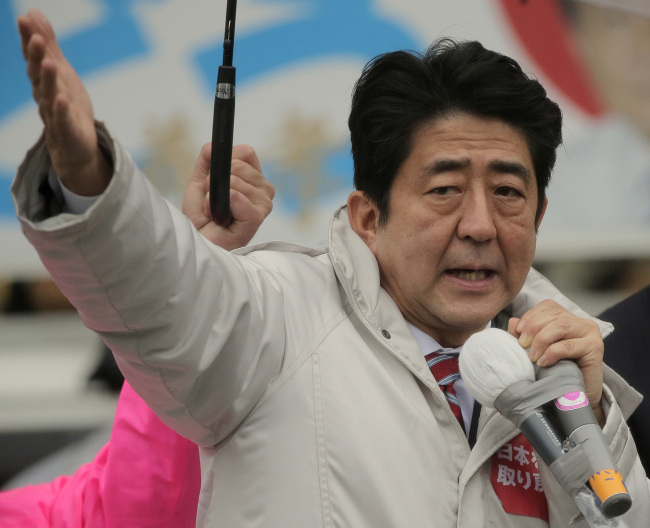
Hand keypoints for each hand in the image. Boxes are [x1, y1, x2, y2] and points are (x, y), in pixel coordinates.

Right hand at [17, 9, 110, 194]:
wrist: (74, 148)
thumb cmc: (67, 107)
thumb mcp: (61, 72)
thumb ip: (50, 46)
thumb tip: (33, 11)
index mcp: (44, 81)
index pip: (34, 58)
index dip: (30, 40)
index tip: (25, 18)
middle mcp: (45, 95)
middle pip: (37, 74)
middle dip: (36, 56)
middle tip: (37, 37)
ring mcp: (54, 114)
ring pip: (48, 95)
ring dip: (48, 79)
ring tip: (49, 63)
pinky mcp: (67, 131)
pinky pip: (62, 120)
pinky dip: (61, 110)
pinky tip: (61, 99)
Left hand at [182, 144, 274, 249]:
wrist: (200, 245)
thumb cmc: (202, 221)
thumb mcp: (199, 185)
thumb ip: (206, 163)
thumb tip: (211, 146)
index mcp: (254, 180)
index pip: (246, 153)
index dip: (226, 159)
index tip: (215, 177)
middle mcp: (263, 191)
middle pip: (239, 164)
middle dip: (216, 180)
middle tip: (212, 200)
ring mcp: (263, 204)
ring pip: (236, 180)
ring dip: (215, 195)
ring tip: (214, 212)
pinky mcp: (257, 217)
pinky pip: (237, 196)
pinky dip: (221, 204)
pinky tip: (219, 217)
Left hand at [508, 299, 604, 424]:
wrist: (577, 396)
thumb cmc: (556, 371)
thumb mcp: (536, 350)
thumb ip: (525, 335)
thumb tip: (513, 322)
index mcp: (568, 318)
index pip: (549, 306)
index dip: (531, 316)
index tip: (517, 331)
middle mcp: (581, 322)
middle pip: (554, 315)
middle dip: (533, 328)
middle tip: (522, 346)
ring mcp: (590, 334)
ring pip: (561, 326)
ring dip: (541, 340)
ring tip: (532, 356)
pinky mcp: (596, 348)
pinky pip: (569, 345)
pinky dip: (552, 352)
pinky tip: (543, 362)